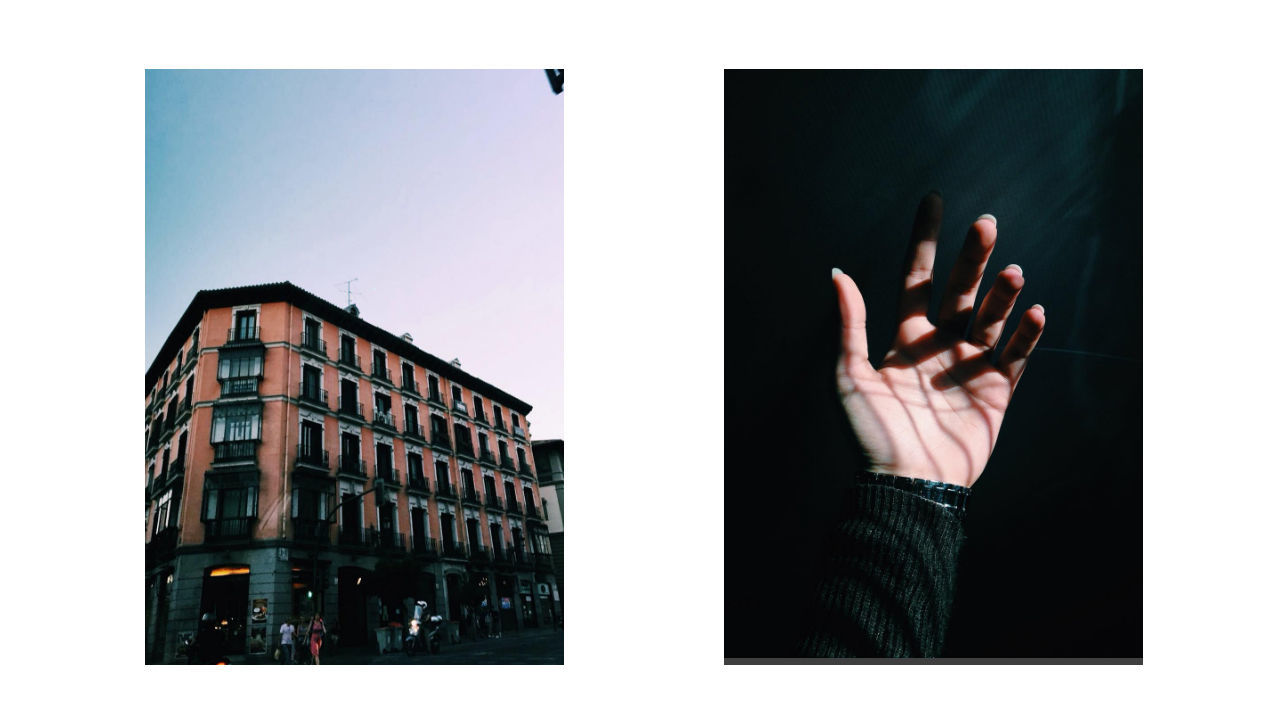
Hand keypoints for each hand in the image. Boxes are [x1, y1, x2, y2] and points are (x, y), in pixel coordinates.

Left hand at [833, 192, 1044, 487]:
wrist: (907, 485)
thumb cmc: (872, 433)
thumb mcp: (849, 375)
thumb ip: (849, 323)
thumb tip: (837, 272)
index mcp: (905, 336)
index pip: (917, 276)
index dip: (925, 238)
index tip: (934, 199)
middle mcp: (941, 344)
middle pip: (960, 288)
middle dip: (973, 256)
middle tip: (986, 224)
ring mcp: (971, 365)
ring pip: (992, 315)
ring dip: (1002, 293)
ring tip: (1013, 272)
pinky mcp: (998, 390)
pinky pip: (1018, 354)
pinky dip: (1028, 333)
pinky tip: (1034, 310)